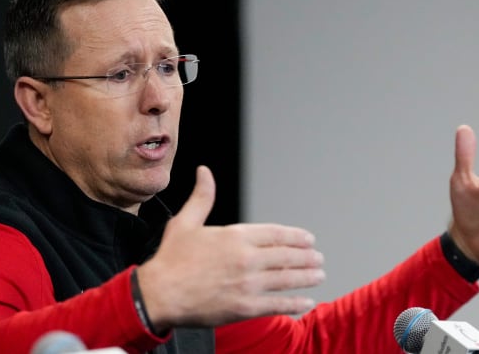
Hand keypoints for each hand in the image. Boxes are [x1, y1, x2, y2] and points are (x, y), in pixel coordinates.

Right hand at [137, 165, 324, 331]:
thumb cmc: (170, 259)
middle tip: (318, 258)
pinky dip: (295, 303)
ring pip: (287, 279)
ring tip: (319, 275)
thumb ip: (202, 197)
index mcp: (236, 236)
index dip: (297, 237)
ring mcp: (248, 284)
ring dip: (307, 277)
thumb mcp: (185, 222)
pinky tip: (307, 302)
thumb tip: (204, 172)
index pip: (277, 234)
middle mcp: (247, 259)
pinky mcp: (245, 307)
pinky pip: (278, 305)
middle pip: (287, 256)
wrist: (159, 294)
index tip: (308, 240)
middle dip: (307, 257)